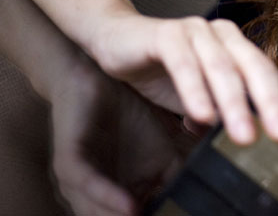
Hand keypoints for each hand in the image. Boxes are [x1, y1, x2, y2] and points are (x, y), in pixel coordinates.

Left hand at [48, 59, 189, 214]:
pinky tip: (131, 206)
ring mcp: (80, 178)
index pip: (137, 215)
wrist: (103, 76)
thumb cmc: (134, 113)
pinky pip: (86, 184)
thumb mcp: (167, 150)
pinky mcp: (68, 160)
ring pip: (95, 213)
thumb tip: (208, 193)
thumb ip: (178, 176)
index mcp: (118, 193)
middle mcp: (95, 191)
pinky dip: (108, 197)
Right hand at [90, 12, 277, 144]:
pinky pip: (184, 64)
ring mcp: (196, 31)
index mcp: (237, 47)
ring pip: (222, 68)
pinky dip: (195, 91)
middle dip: (272, 104)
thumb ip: (224, 113)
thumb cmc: (164, 69)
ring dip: (235, 105)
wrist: (117, 39)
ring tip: (245, 137)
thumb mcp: (200, 97)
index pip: (269, 74)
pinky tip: (202, 116)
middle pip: (255, 68)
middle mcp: (223, 35)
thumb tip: (252, 142)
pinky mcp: (166, 34)